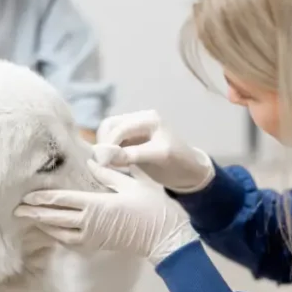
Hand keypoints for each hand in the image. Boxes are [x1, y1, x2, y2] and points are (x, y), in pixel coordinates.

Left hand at [15, 158, 198, 264]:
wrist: (164, 237)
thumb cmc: (151, 207)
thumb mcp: (130, 184)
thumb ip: (107, 174)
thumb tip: (89, 163)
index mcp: (95, 205)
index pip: (61, 200)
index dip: (41, 197)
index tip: (25, 195)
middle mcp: (88, 223)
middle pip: (54, 217)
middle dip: (34, 213)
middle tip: (16, 210)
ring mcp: (92, 237)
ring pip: (59, 232)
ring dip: (43, 225)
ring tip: (29, 219)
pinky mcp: (97, 245)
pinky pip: (70, 242)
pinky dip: (57, 236)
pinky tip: (52, 232)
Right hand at [97, 110, 213, 192]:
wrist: (189, 172)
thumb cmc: (178, 163)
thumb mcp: (159, 157)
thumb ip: (134, 154)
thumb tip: (108, 156)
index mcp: (149, 119)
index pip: (120, 128)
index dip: (109, 144)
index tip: (102, 162)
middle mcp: (140, 119)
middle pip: (110, 125)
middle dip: (104, 142)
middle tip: (102, 161)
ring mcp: (134, 128)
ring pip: (109, 132)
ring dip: (105, 146)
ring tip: (107, 162)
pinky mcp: (131, 138)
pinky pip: (113, 140)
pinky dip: (109, 149)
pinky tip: (112, 162)